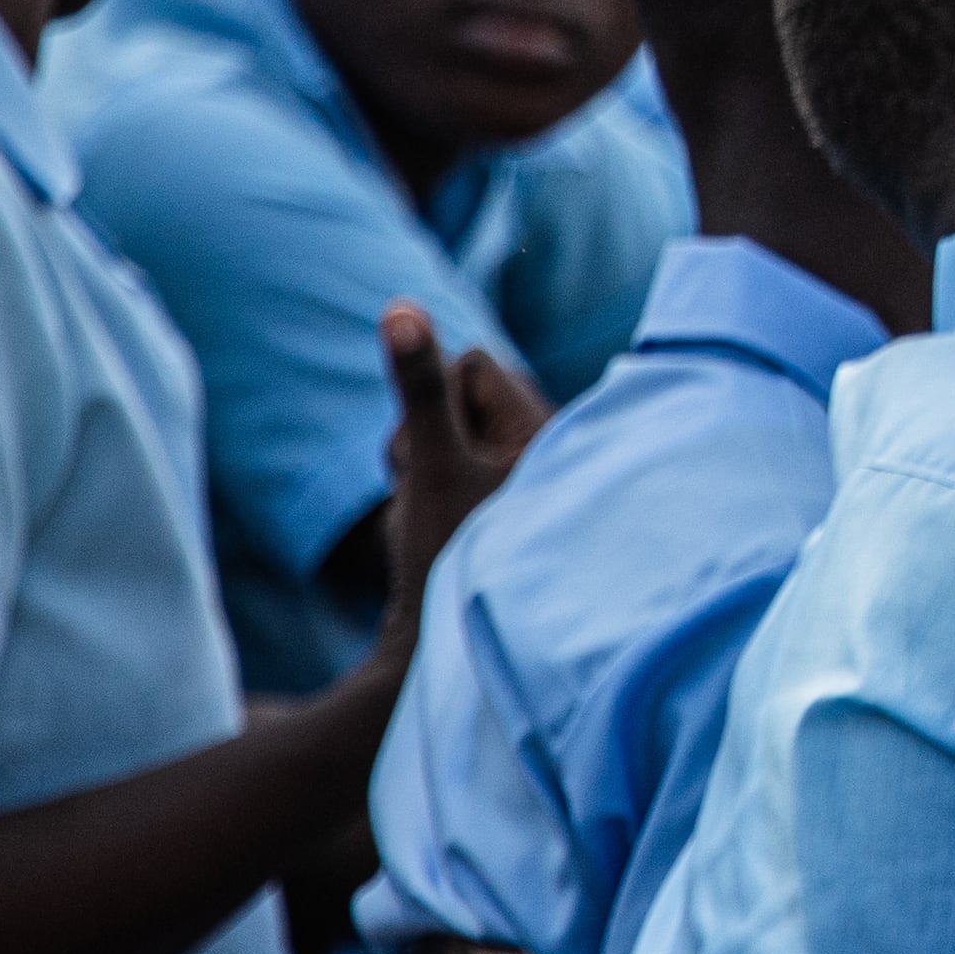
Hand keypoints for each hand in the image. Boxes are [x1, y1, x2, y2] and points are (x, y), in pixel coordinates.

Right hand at [375, 306, 543, 649]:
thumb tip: (401, 306)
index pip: (474, 364)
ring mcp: (528, 482)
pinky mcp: (506, 510)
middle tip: (439, 491)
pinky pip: (449, 471)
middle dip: (430, 436)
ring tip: (440, 517)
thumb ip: (420, 386)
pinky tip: (439, 535)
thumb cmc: (448, 553)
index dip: (441, 403)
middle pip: (459, 398)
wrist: (444, 647)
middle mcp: (552, 450)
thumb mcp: (433, 462)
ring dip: (426, 466)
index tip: (450, 457)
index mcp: (552, 430)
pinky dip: (432, 495)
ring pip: (447, 434)